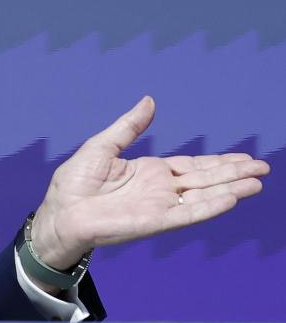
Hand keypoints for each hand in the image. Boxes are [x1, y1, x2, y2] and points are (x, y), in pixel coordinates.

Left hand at [30, 96, 269, 268]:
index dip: (218, 161)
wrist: (60, 214)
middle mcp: (160, 189)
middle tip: (263, 167)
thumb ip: (129, 127)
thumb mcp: (102, 146)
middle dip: (234, 172)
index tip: (243, 157)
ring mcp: (161, 206)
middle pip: (206, 178)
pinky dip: (211, 205)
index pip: (193, 166)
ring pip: (204, 195)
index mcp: (150, 172)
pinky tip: (232, 197)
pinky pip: (189, 213)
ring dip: (231, 188)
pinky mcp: (156, 221)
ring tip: (258, 181)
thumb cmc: (73, 184)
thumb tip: (150, 101)